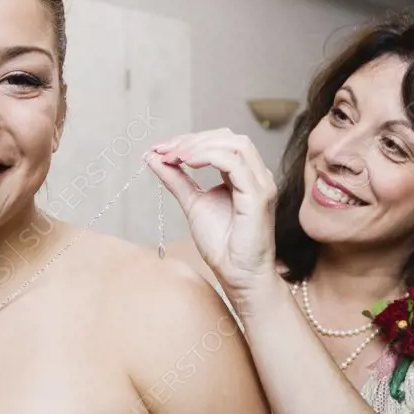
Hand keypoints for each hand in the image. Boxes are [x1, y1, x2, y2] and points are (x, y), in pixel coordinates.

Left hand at [147, 128, 277, 293]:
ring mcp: (260, 184)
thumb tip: (153, 157)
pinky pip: (234, 163)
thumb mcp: (192, 204)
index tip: (160, 148)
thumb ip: (176, 179)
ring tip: (174, 156)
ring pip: (234, 145)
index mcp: (244, 176)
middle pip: (228, 137)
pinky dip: (208, 156)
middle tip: (165, 150)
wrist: (238, 276)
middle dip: (193, 139)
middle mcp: (256, 175)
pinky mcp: (258, 196)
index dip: (189, 140)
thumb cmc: (222, 246)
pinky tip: (187, 163)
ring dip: (199, 145)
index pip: (220, 142)